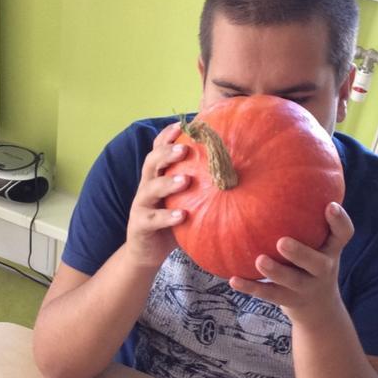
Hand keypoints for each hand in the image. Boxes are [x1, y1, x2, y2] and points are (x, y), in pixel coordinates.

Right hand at [124, 123, 189, 268]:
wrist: (146, 252)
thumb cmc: (172, 222)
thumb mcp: (185, 200)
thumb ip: (201, 186)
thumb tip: (236, 172)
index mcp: (156, 176)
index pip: (158, 150)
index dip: (166, 137)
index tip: (181, 125)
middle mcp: (146, 187)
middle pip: (151, 162)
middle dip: (167, 153)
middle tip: (184, 148)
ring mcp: (141, 206)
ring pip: (149, 188)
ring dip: (167, 182)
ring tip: (186, 180)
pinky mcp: (140, 225)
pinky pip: (152, 219)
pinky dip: (167, 217)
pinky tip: (182, 215)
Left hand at [229, 202, 354, 327]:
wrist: (318, 309)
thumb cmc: (311, 261)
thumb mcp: (317, 241)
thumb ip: (305, 215)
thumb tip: (273, 170)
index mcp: (331, 249)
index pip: (344, 234)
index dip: (339, 221)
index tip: (329, 206)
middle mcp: (323, 268)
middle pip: (317, 262)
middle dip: (301, 253)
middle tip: (282, 241)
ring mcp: (307, 287)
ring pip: (292, 282)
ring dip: (275, 271)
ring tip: (259, 260)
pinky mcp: (289, 300)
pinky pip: (269, 295)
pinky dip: (251, 288)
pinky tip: (233, 279)